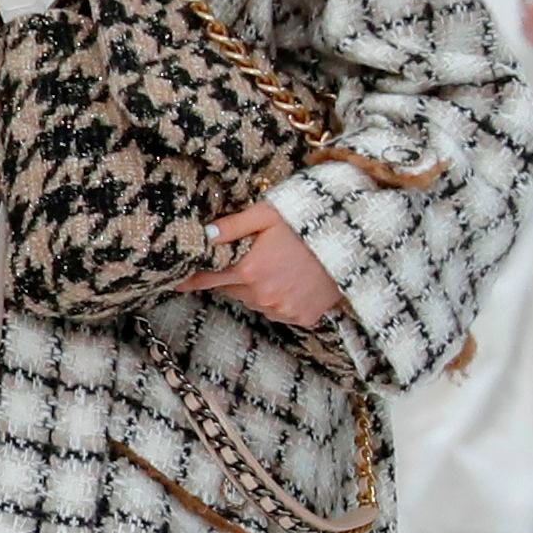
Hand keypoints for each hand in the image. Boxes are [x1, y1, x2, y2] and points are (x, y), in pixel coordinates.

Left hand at [181, 197, 347, 330]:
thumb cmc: (310, 221)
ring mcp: (283, 309)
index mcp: (248, 270)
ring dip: (258, 289)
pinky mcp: (303, 317)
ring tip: (280, 267)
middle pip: (231, 290)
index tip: (176, 282)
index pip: (205, 279)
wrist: (357, 239)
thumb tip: (201, 234)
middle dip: (236, 277)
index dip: (190, 279)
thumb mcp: (267, 214)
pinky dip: (282, 300)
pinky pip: (279, 312)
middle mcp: (262, 294)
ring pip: (254, 302)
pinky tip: (295, 282)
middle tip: (256, 257)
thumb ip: (231, 226)